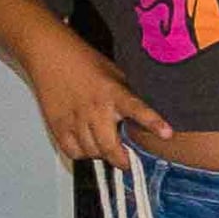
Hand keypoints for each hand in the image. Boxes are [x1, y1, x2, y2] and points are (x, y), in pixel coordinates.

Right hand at [24, 37, 171, 167]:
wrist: (51, 56)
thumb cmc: (87, 63)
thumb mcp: (117, 76)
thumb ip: (129, 97)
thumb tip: (144, 118)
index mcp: (114, 93)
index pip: (138, 109)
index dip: (153, 122)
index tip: (167, 134)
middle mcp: (95, 109)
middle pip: (109, 146)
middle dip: (121, 159)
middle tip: (128, 161)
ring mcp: (74, 119)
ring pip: (91, 152)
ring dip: (101, 154)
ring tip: (106, 147)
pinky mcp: (57, 126)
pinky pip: (72, 151)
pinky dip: (81, 153)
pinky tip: (87, 144)